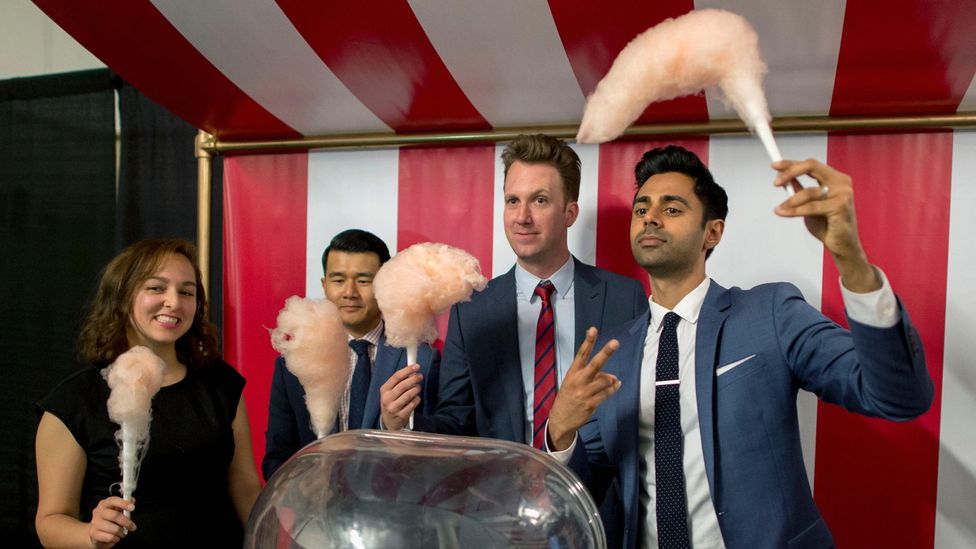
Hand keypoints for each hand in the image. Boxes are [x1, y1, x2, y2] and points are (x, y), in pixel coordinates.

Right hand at [88, 496, 135, 546]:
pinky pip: (110, 537)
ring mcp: (95, 522)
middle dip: (127, 522)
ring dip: (121, 532)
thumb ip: (125, 505)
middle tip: (133, 527)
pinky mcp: (94, 533)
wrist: (96, 533)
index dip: (124, 503)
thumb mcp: (117, 510)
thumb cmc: (109, 520)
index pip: (114, 501)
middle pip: (115, 515)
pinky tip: (116, 537)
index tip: (133, 508)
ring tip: (122, 533)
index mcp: (105, 503)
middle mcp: (98, 512)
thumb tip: (132, 500)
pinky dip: (116, 538)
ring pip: (114, 528)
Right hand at [380, 364, 422, 430]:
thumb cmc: (392, 402)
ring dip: (416, 389)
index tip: (416, 366)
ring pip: (408, 395)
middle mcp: (387, 399)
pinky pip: (413, 404)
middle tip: (420, 376)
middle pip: (402, 385)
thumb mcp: (390, 391)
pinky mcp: (401, 415)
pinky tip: (416, 398)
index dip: (407, 370)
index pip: (396, 377)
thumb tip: (412, 371)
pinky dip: (417, 399)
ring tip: (418, 387)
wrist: (389, 421)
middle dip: (413, 379)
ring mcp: (394, 408)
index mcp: (384, 390)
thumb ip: (399, 382)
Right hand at [547, 327, 619, 450]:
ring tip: (614, 380)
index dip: (588, 341)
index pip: (581, 354)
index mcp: (572, 372)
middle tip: (615, 342)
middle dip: (606, 352)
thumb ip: (590, 376)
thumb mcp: (572, 383)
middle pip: (595, 364)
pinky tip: (616, 385)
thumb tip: (610, 376)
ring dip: (612, 379)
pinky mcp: (591, 404)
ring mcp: (585, 393)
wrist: (560, 419)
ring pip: (605, 380)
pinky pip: (606, 394)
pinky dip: (613, 388)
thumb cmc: (568, 397)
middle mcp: (578, 380)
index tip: (593, 329)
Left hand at [773, 159, 879, 291]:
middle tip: (776, 182)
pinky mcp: (840, 206)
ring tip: (780, 208)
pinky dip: (794, 210)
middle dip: (790, 172)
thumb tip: (784, 180)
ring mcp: (843, 193)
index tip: (775, 166)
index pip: (811, 165)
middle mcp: (841, 182)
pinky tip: (783, 212)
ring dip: (790, 201)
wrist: (841, 245)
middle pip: (811, 167)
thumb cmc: (827, 225)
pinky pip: (810, 207)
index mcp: (836, 178)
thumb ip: (800, 191)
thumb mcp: (809, 204)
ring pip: (808, 192)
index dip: (791, 163)